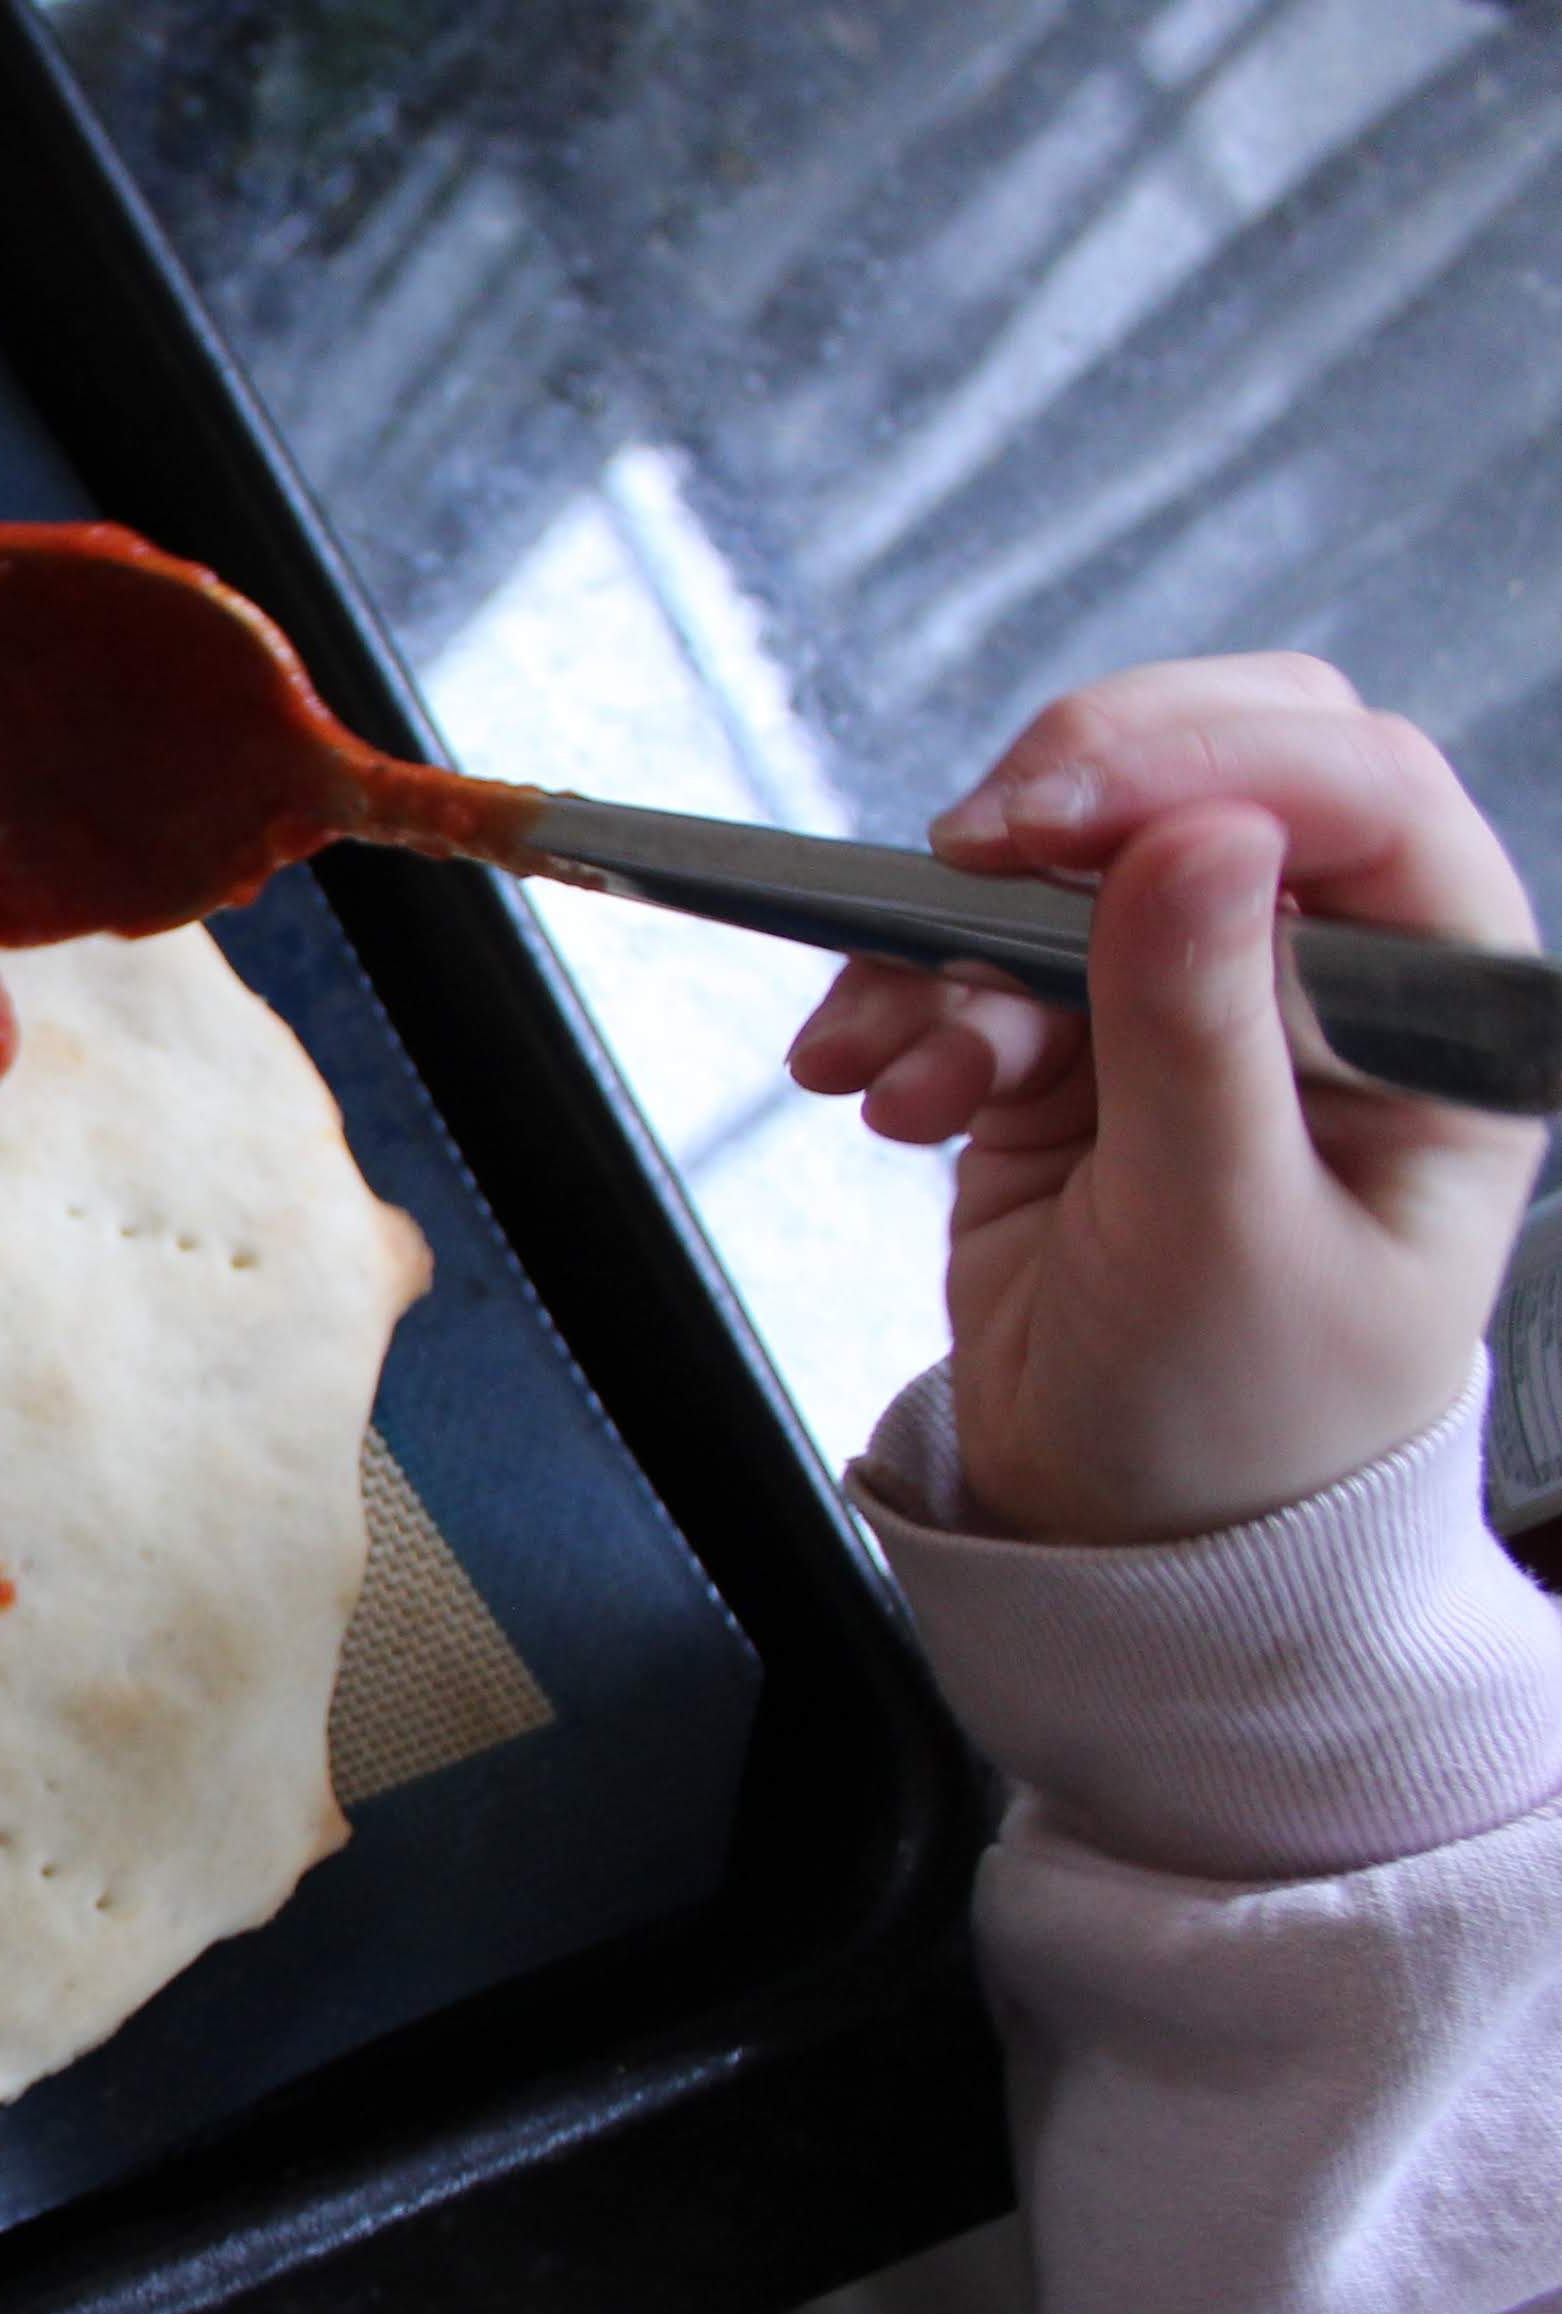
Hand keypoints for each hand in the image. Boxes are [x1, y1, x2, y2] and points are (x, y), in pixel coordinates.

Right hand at [783, 655, 1545, 1544]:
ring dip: (951, 939)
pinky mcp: (1074, 1050)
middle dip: (1071, 803)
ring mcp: (1198, 1006)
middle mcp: (1334, 983)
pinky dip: (900, 1000)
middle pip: (1219, 774)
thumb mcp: (1222, 1234)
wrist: (1126, 1548)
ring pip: (1073, 862)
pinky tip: (871, 1083)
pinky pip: (973, 959)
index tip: (1043, 818)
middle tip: (959, 859)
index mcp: (1443, 1012)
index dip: (1200, 766)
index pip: (1358, 797)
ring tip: (900, 1068)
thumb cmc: (1236, 1427)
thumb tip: (1194, 836)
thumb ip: (1200, 1029)